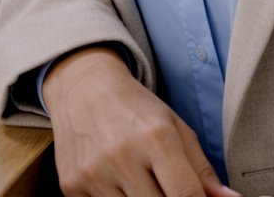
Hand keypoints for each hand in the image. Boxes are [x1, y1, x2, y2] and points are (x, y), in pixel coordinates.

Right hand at [43, 47, 240, 196]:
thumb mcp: (175, 128)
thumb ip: (202, 170)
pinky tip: (115, 181)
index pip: (187, 196)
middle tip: (166, 185)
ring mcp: (93, 173)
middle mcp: (121, 156)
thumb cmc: (135, 108)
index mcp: (156, 137)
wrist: (82, 87)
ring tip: (141, 180)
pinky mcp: (71, 185)